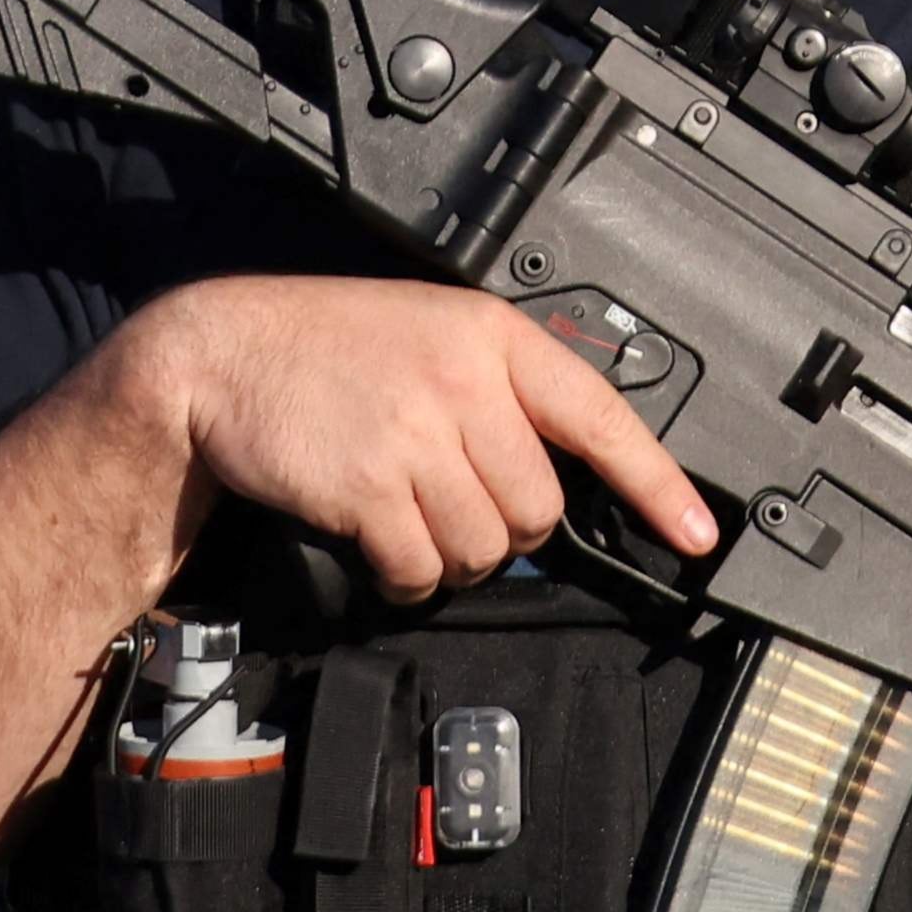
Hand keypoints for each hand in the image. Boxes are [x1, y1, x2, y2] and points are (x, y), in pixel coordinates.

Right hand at [104, 276, 723, 604]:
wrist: (214, 356)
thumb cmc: (321, 349)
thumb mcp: (426, 336)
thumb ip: (495, 393)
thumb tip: (553, 483)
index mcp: (490, 336)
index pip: (601, 417)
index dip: (658, 485)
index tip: (698, 534)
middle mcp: (463, 382)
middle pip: (538, 507)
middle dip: (501, 528)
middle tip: (448, 504)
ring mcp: (415, 433)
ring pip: (484, 547)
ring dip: (448, 557)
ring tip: (404, 520)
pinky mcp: (368, 486)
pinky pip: (421, 568)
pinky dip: (403, 576)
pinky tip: (376, 547)